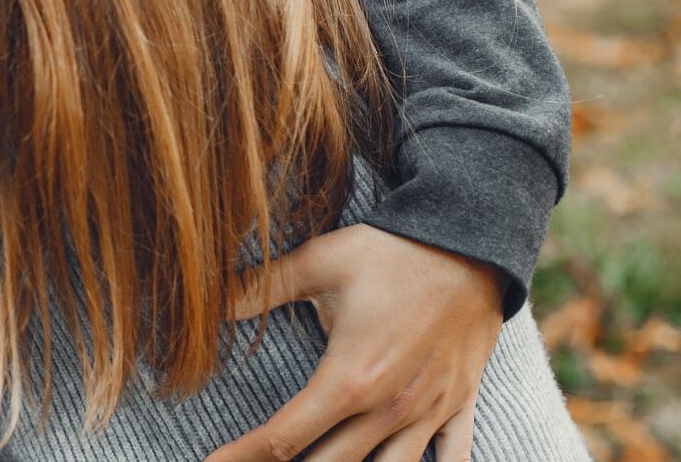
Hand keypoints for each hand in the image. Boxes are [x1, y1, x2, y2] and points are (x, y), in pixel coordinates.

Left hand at [202, 224, 504, 461]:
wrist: (472, 241)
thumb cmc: (392, 251)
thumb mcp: (319, 263)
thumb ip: (260, 288)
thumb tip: (208, 300)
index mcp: (348, 380)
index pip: (283, 439)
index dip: (242, 457)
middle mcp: (388, 409)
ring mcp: (428, 413)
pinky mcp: (459, 404)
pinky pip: (454, 461)